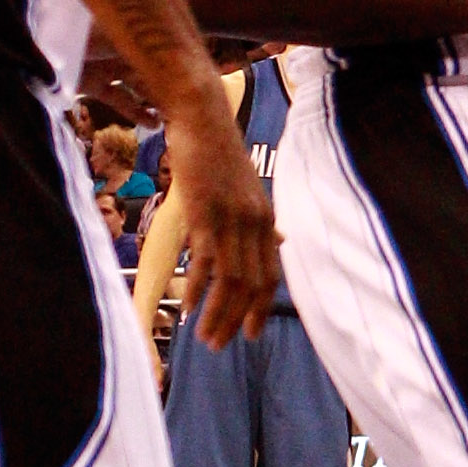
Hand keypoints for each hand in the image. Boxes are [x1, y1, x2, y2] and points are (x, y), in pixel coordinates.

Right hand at [169, 97, 281, 352]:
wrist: (202, 120)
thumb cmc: (219, 155)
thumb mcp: (247, 191)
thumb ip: (260, 221)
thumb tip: (279, 242)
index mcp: (265, 220)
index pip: (270, 276)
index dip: (260, 308)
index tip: (249, 334)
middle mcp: (254, 223)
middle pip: (252, 285)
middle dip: (236, 320)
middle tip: (220, 346)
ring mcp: (231, 220)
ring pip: (231, 281)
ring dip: (217, 314)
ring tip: (203, 338)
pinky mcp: (205, 214)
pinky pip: (205, 261)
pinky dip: (198, 290)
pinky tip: (189, 310)